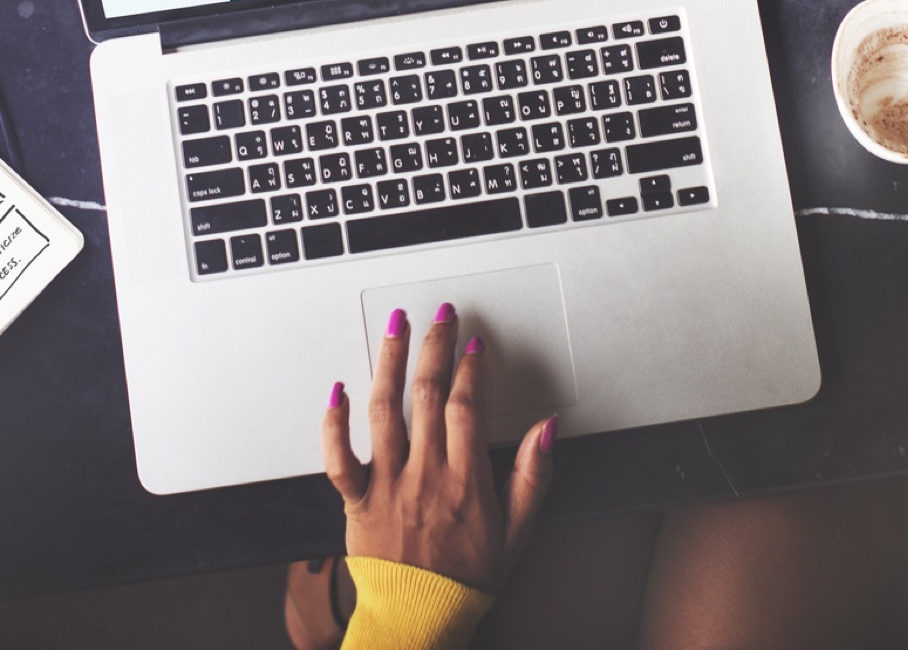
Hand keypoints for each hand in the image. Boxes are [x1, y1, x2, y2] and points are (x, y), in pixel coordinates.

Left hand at [322, 303, 555, 593]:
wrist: (419, 620)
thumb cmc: (466, 577)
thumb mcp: (518, 530)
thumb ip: (534, 475)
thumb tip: (547, 429)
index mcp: (464, 480)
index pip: (467, 406)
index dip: (471, 369)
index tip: (475, 345)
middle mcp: (424, 475)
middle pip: (427, 395)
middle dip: (435, 347)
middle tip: (441, 316)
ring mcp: (387, 485)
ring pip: (384, 410)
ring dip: (390, 362)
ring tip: (396, 327)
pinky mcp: (356, 501)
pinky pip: (338, 457)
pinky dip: (333, 422)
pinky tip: (338, 389)